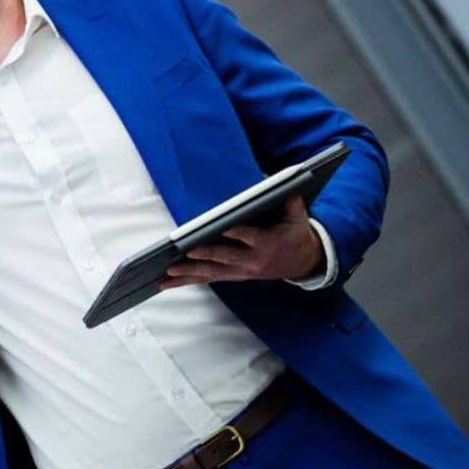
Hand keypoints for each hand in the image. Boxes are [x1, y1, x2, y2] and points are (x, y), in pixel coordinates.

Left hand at [161, 196, 321, 289]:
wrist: (301, 262)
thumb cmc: (295, 235)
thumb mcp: (298, 219)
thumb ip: (293, 204)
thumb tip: (291, 186)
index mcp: (267, 243)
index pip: (251, 237)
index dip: (239, 234)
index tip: (226, 229)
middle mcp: (251, 260)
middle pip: (226, 257)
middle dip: (206, 255)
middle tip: (188, 251)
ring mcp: (241, 270)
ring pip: (212, 272)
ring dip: (190, 272)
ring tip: (168, 272)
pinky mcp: (233, 275)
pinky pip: (208, 279)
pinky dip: (188, 280)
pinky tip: (169, 283)